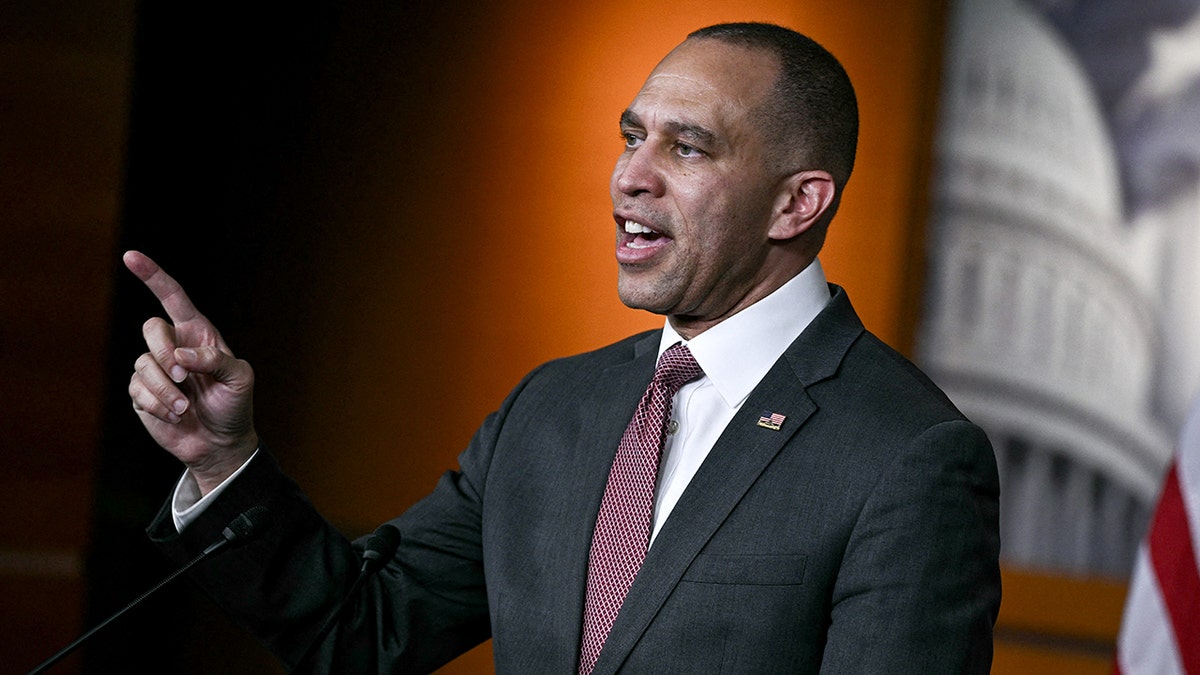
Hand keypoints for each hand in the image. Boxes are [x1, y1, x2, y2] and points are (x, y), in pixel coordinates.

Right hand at [125, 250, 257, 494]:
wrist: (220, 443)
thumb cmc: (234, 406)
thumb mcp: (239, 379)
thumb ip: (215, 360)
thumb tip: (181, 355)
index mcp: (199, 334)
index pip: (172, 297)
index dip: (153, 275)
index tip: (131, 256)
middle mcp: (174, 346)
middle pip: (152, 329)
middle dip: (165, 352)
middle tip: (184, 378)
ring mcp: (156, 369)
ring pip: (144, 364)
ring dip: (165, 389)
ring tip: (185, 408)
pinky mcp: (142, 393)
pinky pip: (138, 389)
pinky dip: (157, 404)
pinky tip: (174, 415)